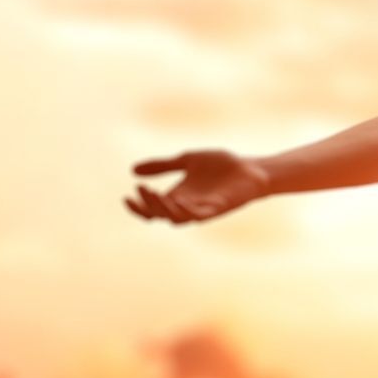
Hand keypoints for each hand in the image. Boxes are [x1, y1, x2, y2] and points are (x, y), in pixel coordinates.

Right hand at [124, 149, 270, 224]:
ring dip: (165, 208)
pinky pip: (199, 215)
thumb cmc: (221, 166)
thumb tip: (132, 170)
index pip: (151, 209)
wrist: (250, 168)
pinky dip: (188, 211)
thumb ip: (163, 165)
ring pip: (177, 217)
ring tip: (157, 194)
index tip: (127, 196)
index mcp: (177, 196)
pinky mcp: (218, 208)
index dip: (138, 207)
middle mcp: (186, 205)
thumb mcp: (187, 160)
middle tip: (143, 189)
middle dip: (149, 204)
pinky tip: (180, 201)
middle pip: (161, 214)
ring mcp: (202, 208)